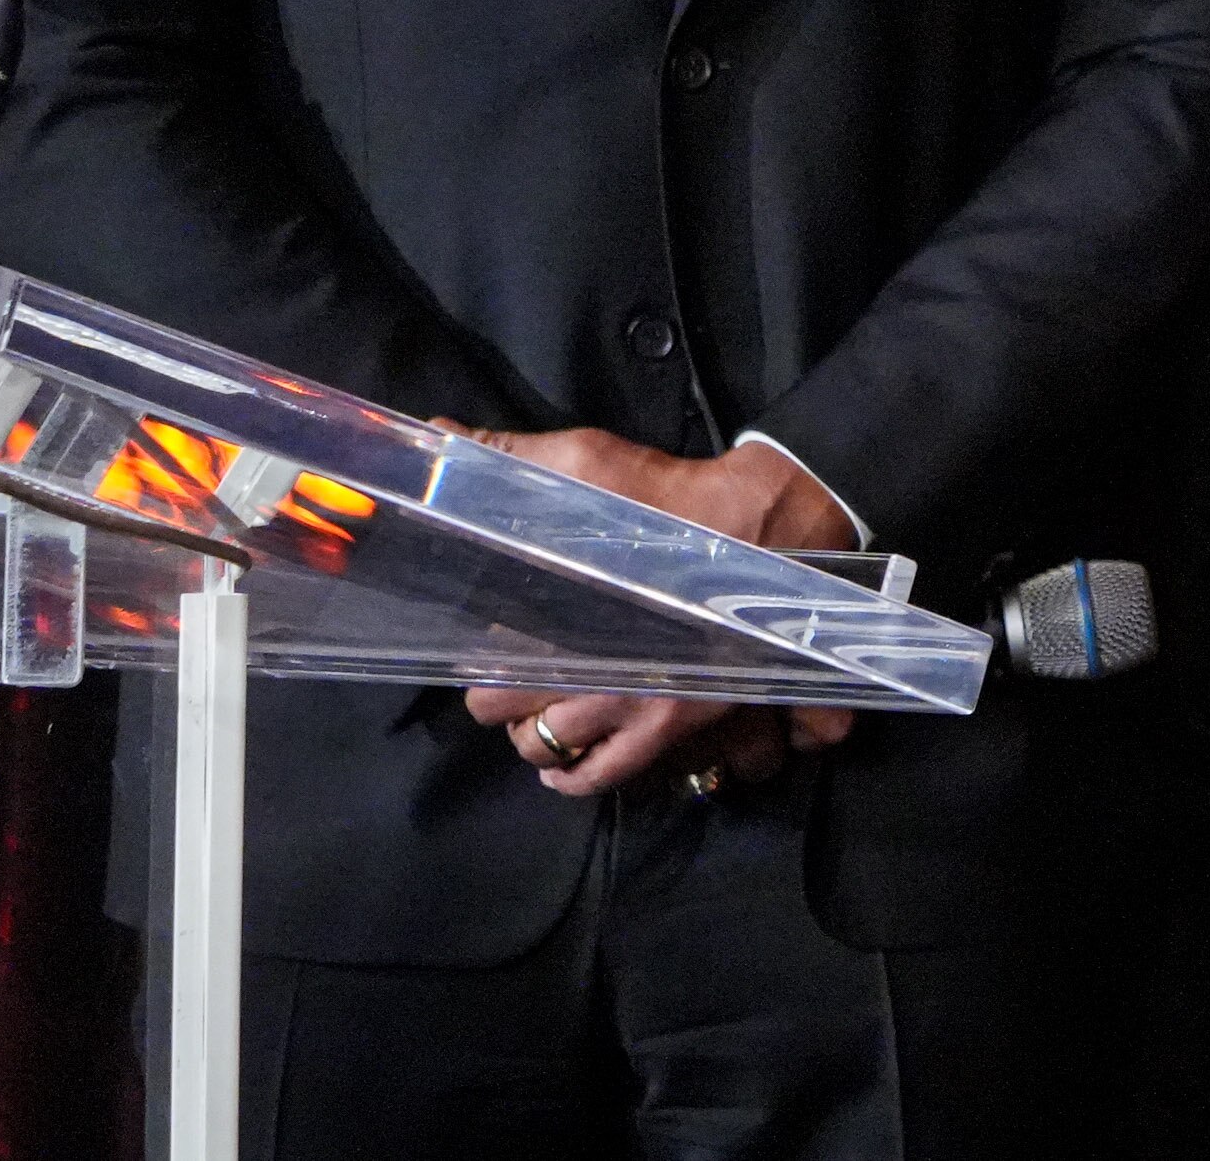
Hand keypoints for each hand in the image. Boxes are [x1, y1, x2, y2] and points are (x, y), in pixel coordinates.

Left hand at [450, 427, 862, 799]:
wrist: (777, 527)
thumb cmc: (676, 496)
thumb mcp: (590, 460)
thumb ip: (509, 456)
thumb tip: (432, 433)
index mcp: (565, 608)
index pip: (483, 657)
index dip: (470, 651)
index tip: (477, 637)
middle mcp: (593, 668)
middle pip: (504, 709)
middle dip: (497, 693)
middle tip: (510, 671)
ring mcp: (634, 705)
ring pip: (545, 748)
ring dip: (532, 734)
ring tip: (536, 712)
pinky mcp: (673, 727)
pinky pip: (604, 776)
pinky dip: (575, 776)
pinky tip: (564, 763)